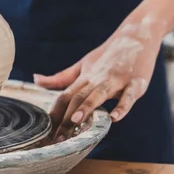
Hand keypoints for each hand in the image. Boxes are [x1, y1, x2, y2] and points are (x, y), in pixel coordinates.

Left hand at [34, 21, 162, 141]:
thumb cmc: (108, 55)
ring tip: (75, 121)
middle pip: (78, 98)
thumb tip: (36, 79)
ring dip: (87, 107)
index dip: (55, 113)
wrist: (137, 36)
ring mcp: (117, 80)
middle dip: (67, 119)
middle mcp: (98, 79)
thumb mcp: (83, 65)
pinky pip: (129, 96)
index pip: (65, 96)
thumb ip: (61, 77)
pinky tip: (115, 118)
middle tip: (59, 138)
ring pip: (98, 94)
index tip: (47, 132)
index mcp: (85, 77)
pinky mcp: (136, 81)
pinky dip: (122, 106)